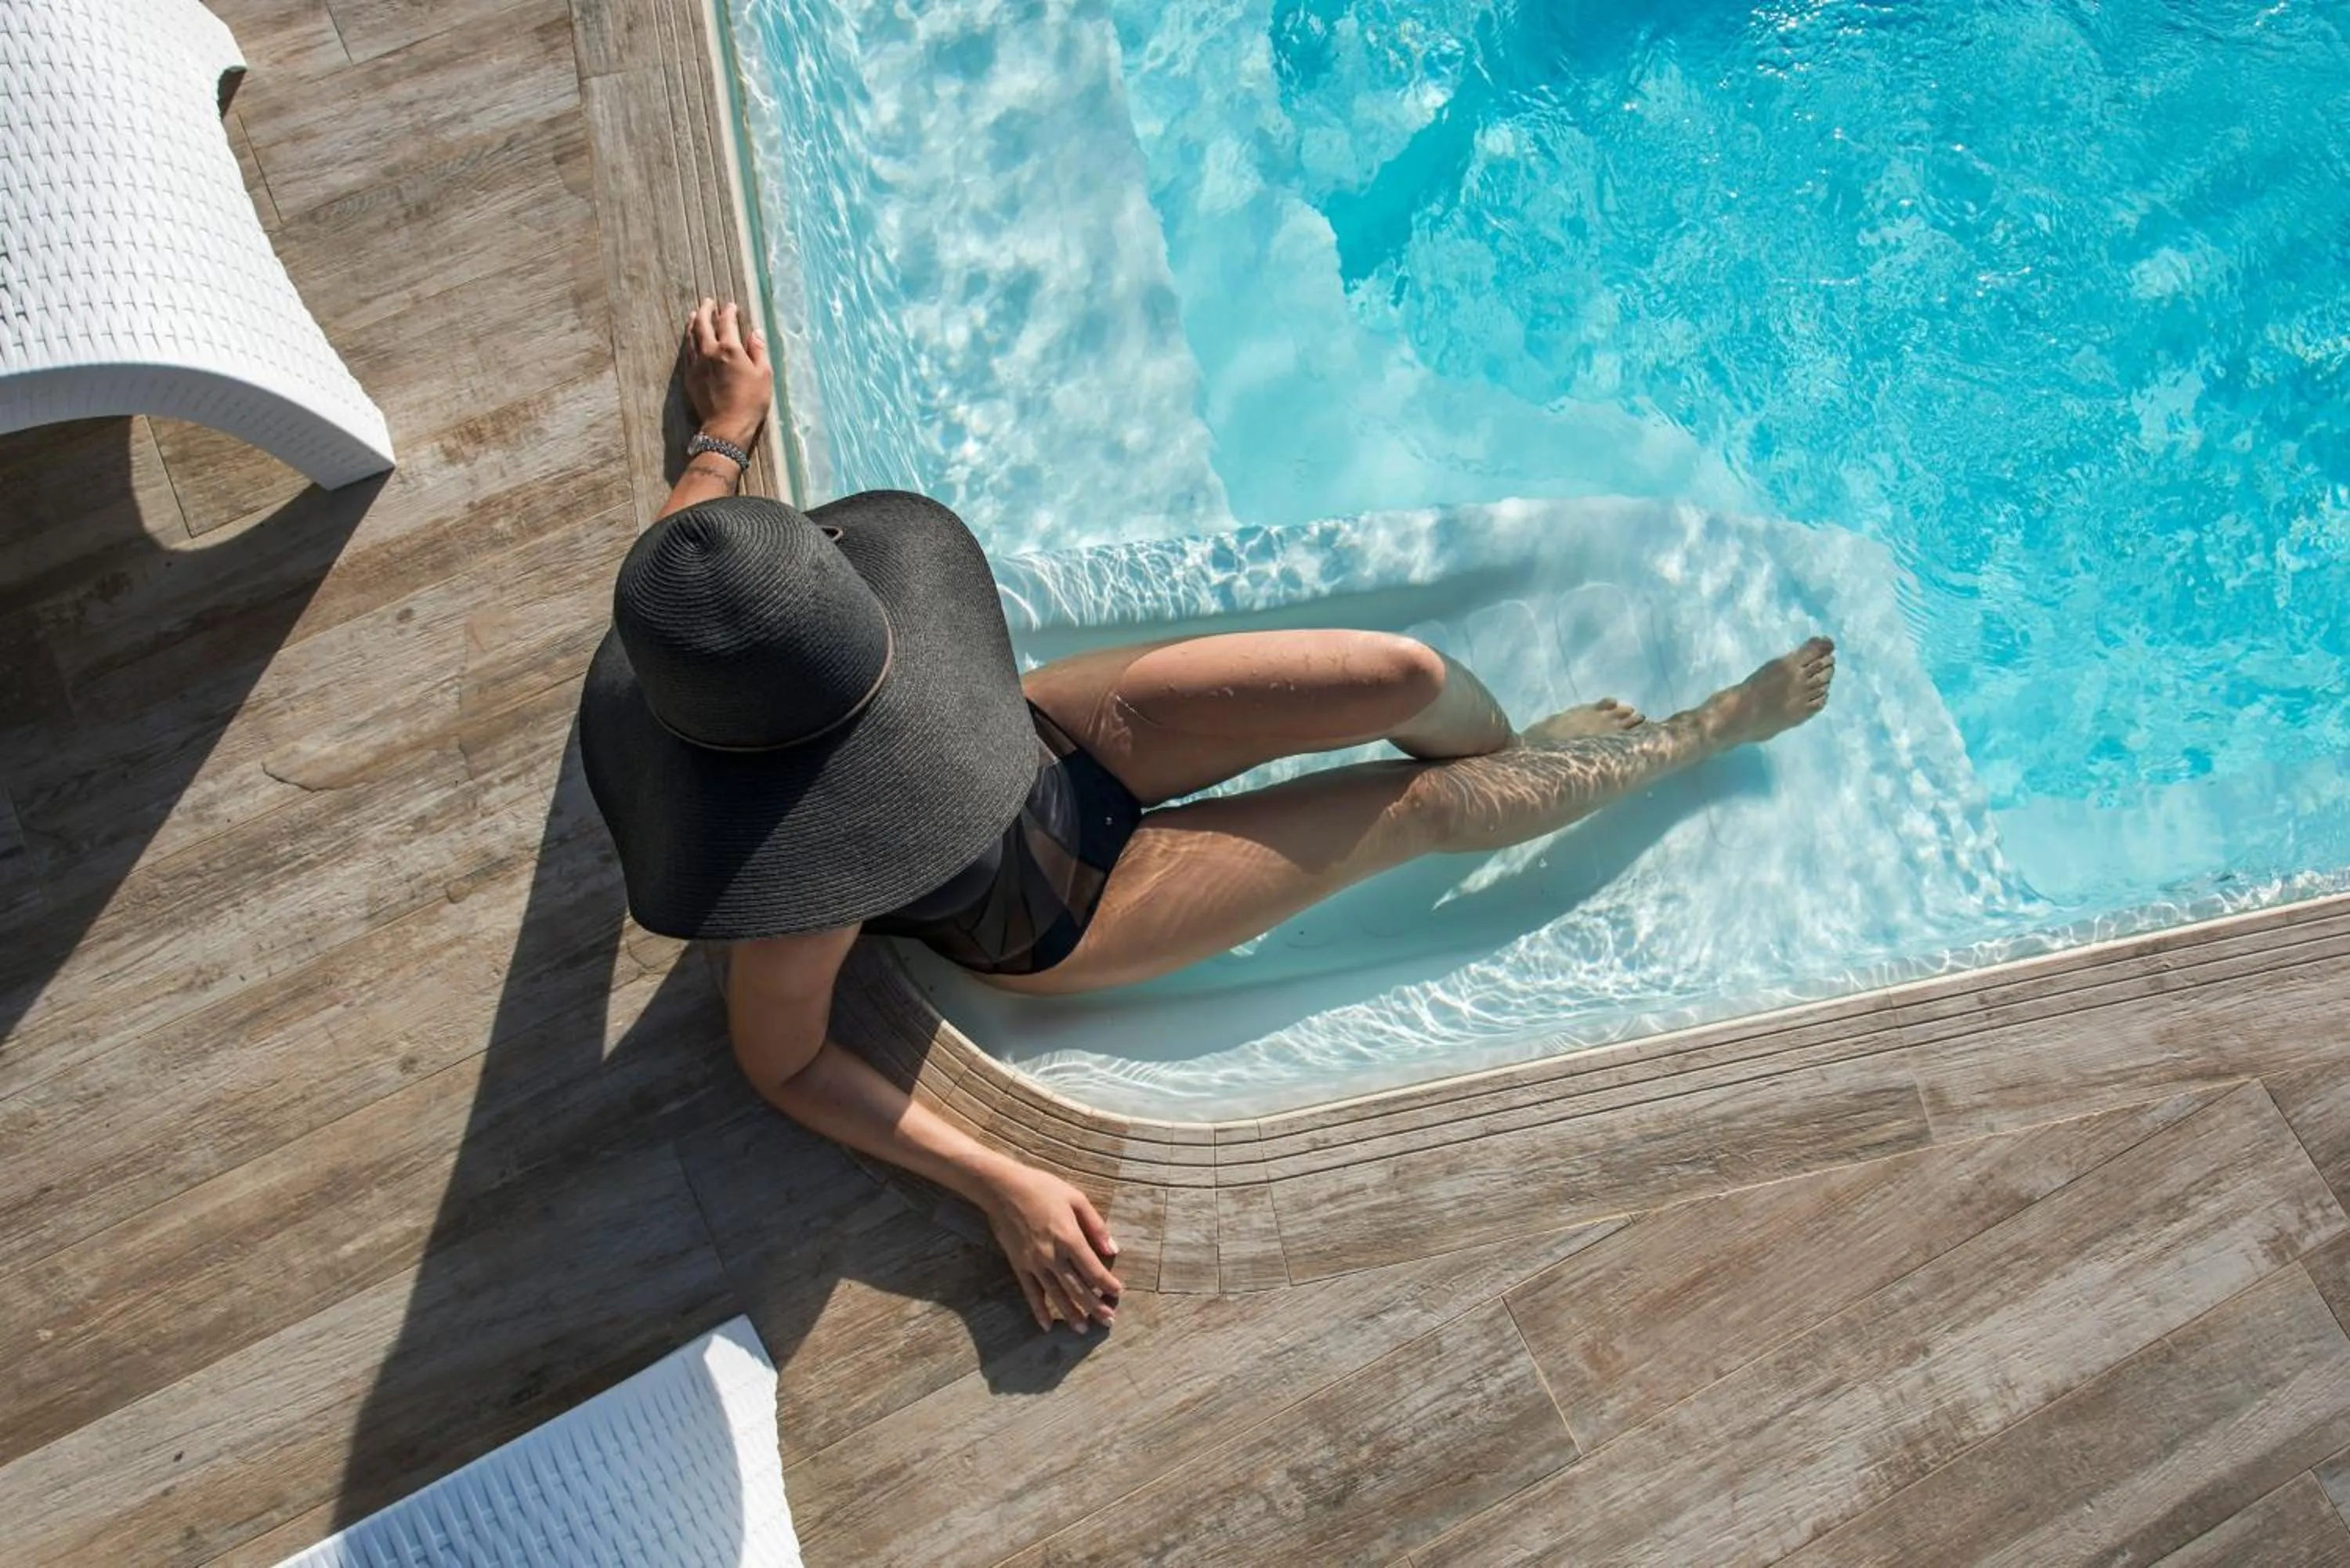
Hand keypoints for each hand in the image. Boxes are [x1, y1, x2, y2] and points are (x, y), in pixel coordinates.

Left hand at [683, 298, 770, 447]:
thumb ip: (758, 351)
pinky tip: (689, 340)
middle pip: (703, 324)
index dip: (728, 312)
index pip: (727, 322)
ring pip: (691, 337)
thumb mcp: (763, 375)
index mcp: (729, 349)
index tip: (730, 306)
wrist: (726, 426)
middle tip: (708, 302)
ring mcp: (696, 364)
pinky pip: (686, 353)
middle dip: (706, 311)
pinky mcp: (690, 377)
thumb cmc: (750, 402)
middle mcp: (709, 352)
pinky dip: (688, 341)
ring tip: (694, 315)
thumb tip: (755, 333)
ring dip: (693, 323)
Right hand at [980, 1162, 1122, 1333]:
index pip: (1093, 1270)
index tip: (1118, 1293)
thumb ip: (1096, 1226)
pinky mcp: (1019, 1265)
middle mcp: (1053, 1255)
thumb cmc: (1042, 1188)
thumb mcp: (1076, 1198)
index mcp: (1070, 1238)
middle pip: (1078, 1288)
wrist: (1003, 1188)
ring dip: (1071, 1313)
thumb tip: (1113, 1249)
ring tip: (1083, 1329)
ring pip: (1056, 1295)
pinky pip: (1031, 1293)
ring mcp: (1034, 1263)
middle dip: (1094, 1307)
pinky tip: (1047, 1325)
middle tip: (1108, 1321)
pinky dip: (1039, 1310)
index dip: (1107, 1284)